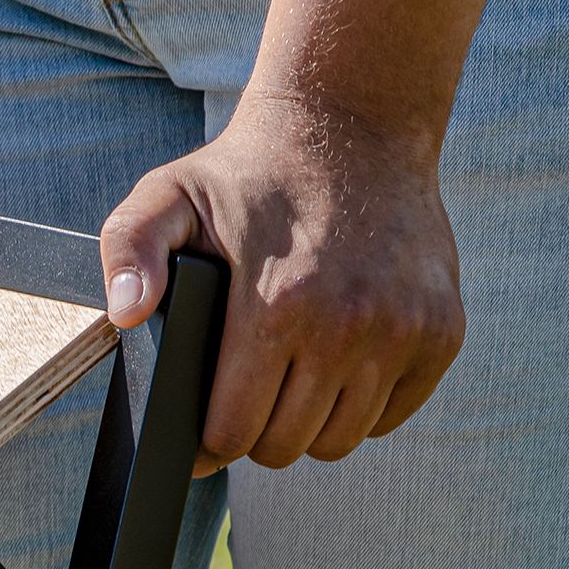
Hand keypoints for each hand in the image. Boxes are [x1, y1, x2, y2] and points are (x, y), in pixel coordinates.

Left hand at [98, 91, 464, 474]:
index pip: (234, 431)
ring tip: (288, 384)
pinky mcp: (443, 332)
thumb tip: (126, 315)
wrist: (353, 124)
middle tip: (246, 396)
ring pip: (341, 439)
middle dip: (257, 431)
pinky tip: (337, 368)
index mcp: (276, 307)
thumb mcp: (167, 196)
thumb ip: (128, 251)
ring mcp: (403, 331)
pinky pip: (392, 414)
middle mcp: (347, 327)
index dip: (211, 433)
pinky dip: (363, 405)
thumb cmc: (249, 172)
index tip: (207, 417)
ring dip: (310, 423)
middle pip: (287, 445)